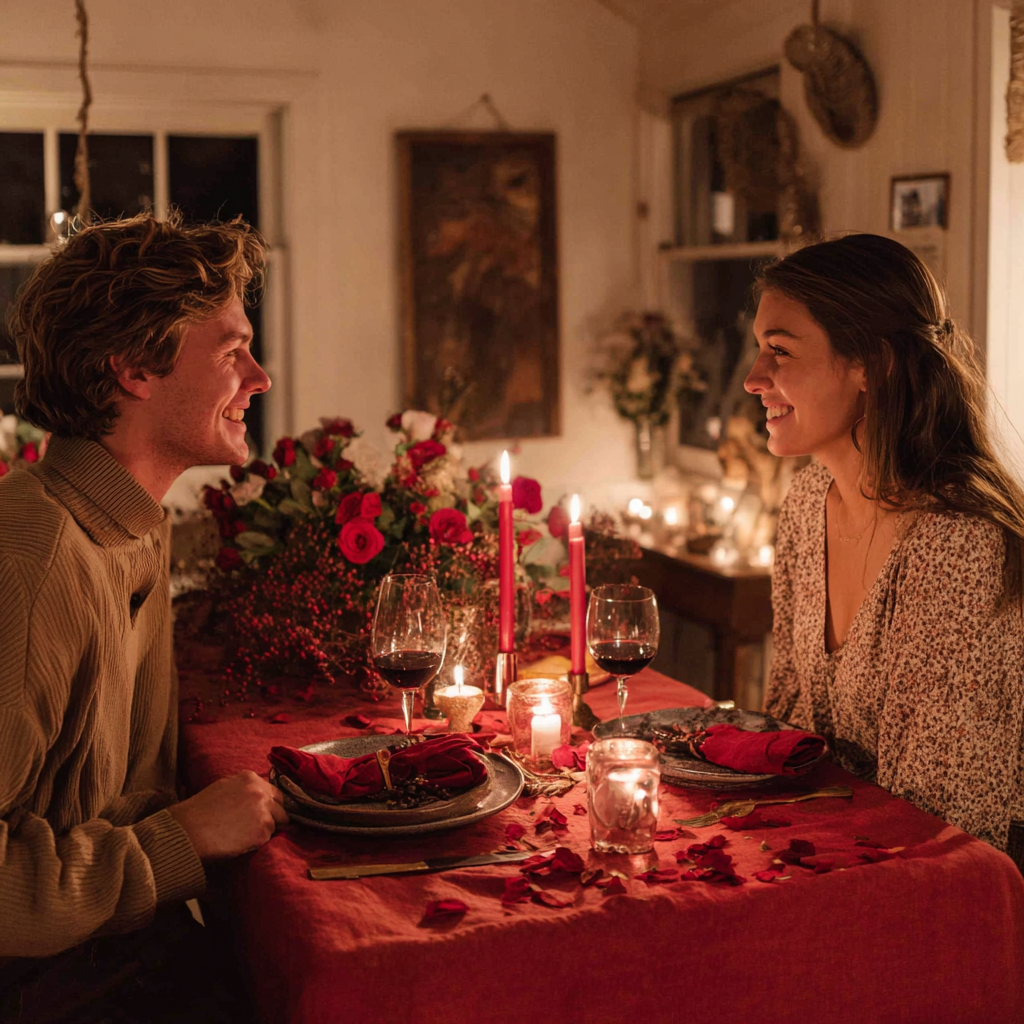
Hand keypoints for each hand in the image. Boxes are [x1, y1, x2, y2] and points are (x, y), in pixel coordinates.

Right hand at [168, 771, 288, 860]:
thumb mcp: (224, 786)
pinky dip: (257, 842)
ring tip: (244, 835)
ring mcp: (264, 812)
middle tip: (258, 827)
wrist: (189, 830)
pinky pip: (267, 839)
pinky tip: (240, 842)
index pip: (274, 792)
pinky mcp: (262, 832)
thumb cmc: (200, 810)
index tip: (268, 813)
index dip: (271, 804)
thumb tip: (258, 795)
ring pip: (276, 823)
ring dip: (265, 830)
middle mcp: (261, 793)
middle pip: (281, 807)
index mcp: (251, 779)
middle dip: (274, 817)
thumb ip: (245, 788)